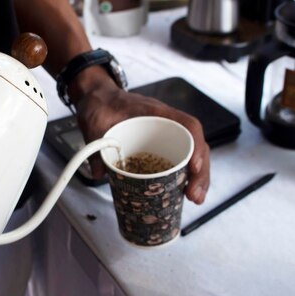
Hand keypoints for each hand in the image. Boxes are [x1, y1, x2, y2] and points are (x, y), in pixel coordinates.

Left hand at [73, 81, 209, 204]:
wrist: (97, 97)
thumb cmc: (101, 103)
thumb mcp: (94, 123)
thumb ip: (95, 145)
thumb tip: (100, 172)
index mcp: (156, 112)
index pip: (188, 125)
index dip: (196, 146)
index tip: (194, 168)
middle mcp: (166, 123)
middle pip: (196, 145)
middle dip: (200, 172)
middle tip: (194, 195)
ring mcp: (164, 135)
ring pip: (190, 154)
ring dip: (195, 177)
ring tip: (193, 197)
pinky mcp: (157, 145)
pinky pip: (177, 159)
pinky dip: (182, 176)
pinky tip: (181, 192)